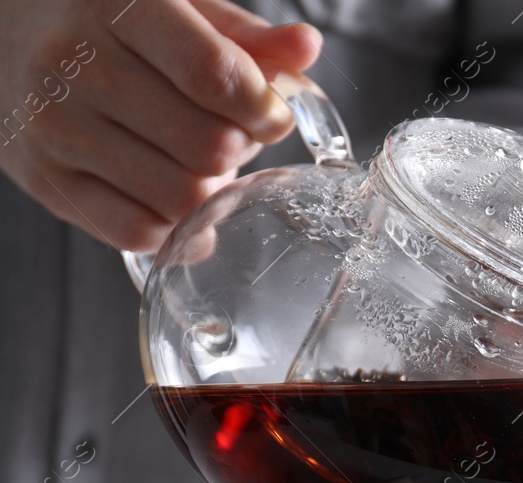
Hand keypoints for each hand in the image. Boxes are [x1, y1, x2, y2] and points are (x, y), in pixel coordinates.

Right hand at [0, 0, 320, 251]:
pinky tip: (173, 197)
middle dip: (239, 149)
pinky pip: (136, 232)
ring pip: (179, 196)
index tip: (272, 115)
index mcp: (116, 7)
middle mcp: (74, 64)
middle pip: (206, 146)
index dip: (264, 108)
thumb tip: (306, 49)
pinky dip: (173, 226)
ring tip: (195, 160)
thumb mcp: (177, 4)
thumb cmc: (106, 17)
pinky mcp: (41, 177)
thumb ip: (244, 34)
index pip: (214, 76)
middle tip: (231, 135)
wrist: (0, 28)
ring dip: (210, 190)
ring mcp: (53, 125)